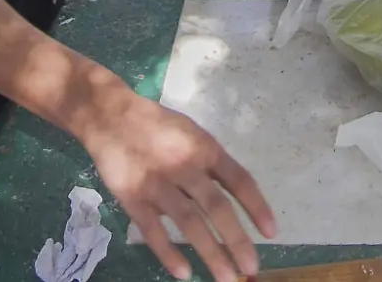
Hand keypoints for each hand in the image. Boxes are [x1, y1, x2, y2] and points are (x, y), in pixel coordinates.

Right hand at [79, 92, 275, 281]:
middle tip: (251, 268)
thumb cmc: (157, 126)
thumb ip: (210, 164)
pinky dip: (168, 253)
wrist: (110, 117)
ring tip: (226, 277)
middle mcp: (185, 166)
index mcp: (205, 149)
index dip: (257, 207)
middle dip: (236, 240)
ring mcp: (158, 184)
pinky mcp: (133, 198)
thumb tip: (227, 201)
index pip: (239, 180)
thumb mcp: (192, 134)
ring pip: (189, 223)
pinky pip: (153, 230)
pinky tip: (184, 273)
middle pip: (217, 207)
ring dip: (210, 253)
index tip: (271, 233)